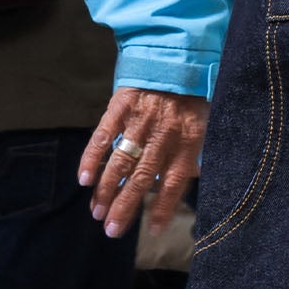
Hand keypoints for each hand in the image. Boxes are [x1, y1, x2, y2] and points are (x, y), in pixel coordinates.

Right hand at [80, 87, 208, 238]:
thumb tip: (191, 182)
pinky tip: (84, 180)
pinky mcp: (120, 107)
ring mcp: (139, 121)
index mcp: (188, 140)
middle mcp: (163, 134)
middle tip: (111, 231)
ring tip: (97, 212)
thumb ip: (195, 155)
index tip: (153, 231)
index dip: (164, 207)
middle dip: (125, 207)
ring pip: (120, 161)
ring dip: (106, 189)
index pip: (175, 182)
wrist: (173, 57)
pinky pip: (102, 137)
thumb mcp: (204, 124)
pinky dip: (92, 158)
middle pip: (142, 178)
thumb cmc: (190, 97)